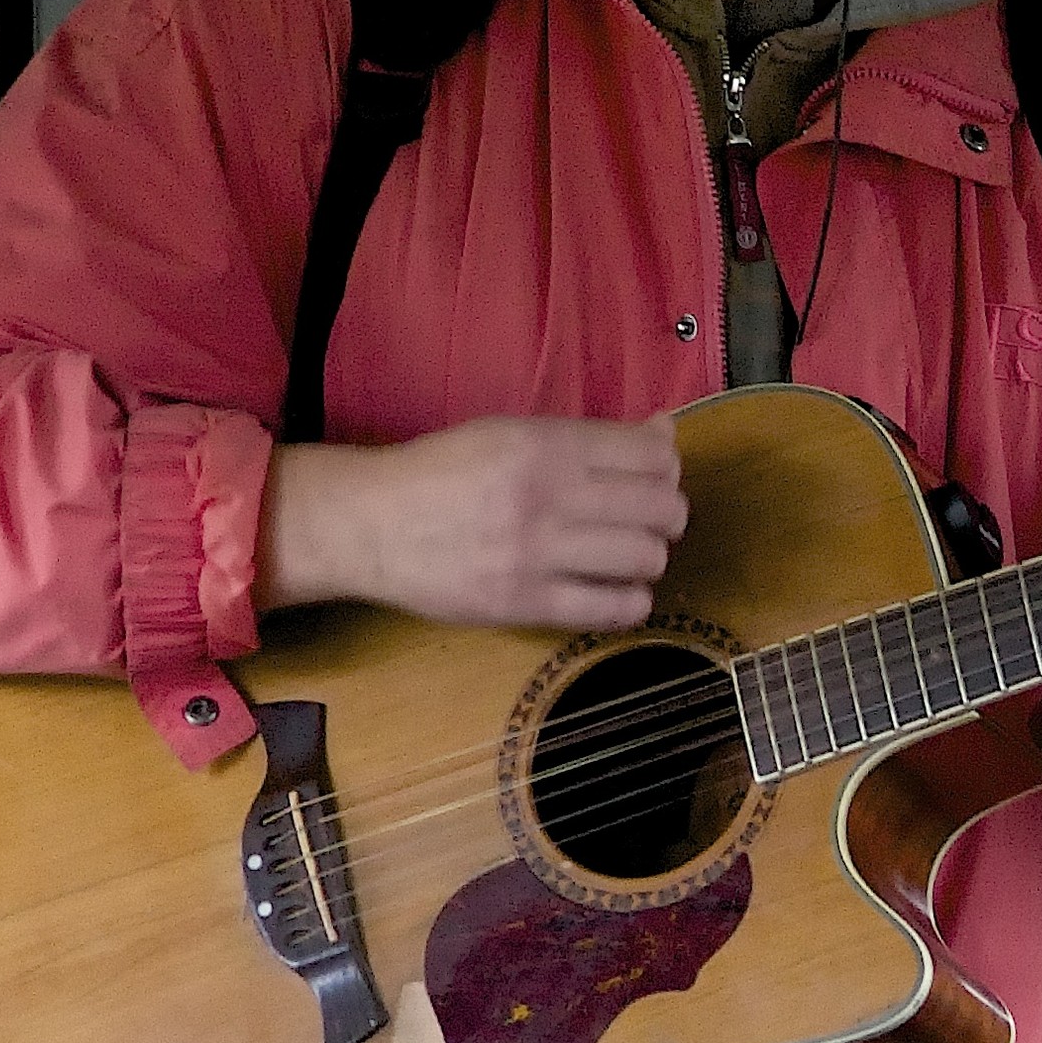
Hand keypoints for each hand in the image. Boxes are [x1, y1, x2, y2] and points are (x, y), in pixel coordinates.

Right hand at [265, 419, 690, 628]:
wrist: (374, 524)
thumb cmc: (443, 473)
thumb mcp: (511, 434)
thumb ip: (588, 438)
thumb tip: (664, 433)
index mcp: (545, 445)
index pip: (650, 455)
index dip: (667, 468)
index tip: (655, 479)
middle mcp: (547, 495)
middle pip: (660, 508)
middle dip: (668, 515)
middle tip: (650, 522)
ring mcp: (537, 553)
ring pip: (645, 558)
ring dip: (650, 558)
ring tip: (629, 557)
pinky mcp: (524, 603)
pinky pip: (611, 609)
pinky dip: (631, 602)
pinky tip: (618, 592)